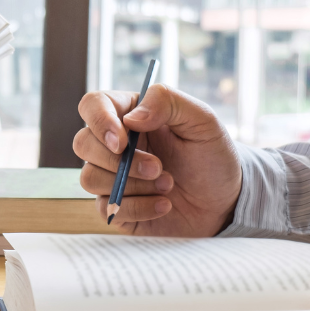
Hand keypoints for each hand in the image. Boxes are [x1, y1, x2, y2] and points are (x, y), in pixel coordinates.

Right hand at [74, 84, 241, 235]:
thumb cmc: (212, 156)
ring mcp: (111, 176)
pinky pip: (107, 208)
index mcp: (129, 113)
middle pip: (83, 144)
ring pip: (90, 178)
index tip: (122, 141)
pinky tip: (164, 204)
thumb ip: (168, 102)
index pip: (93, 105)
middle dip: (119, 161)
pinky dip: (138, 207)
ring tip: (168, 185)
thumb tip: (131, 117)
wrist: (226, 201)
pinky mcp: (116, 206)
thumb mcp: (202, 120)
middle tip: (158, 168)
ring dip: (132, 185)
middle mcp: (114, 144)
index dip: (99, 121)